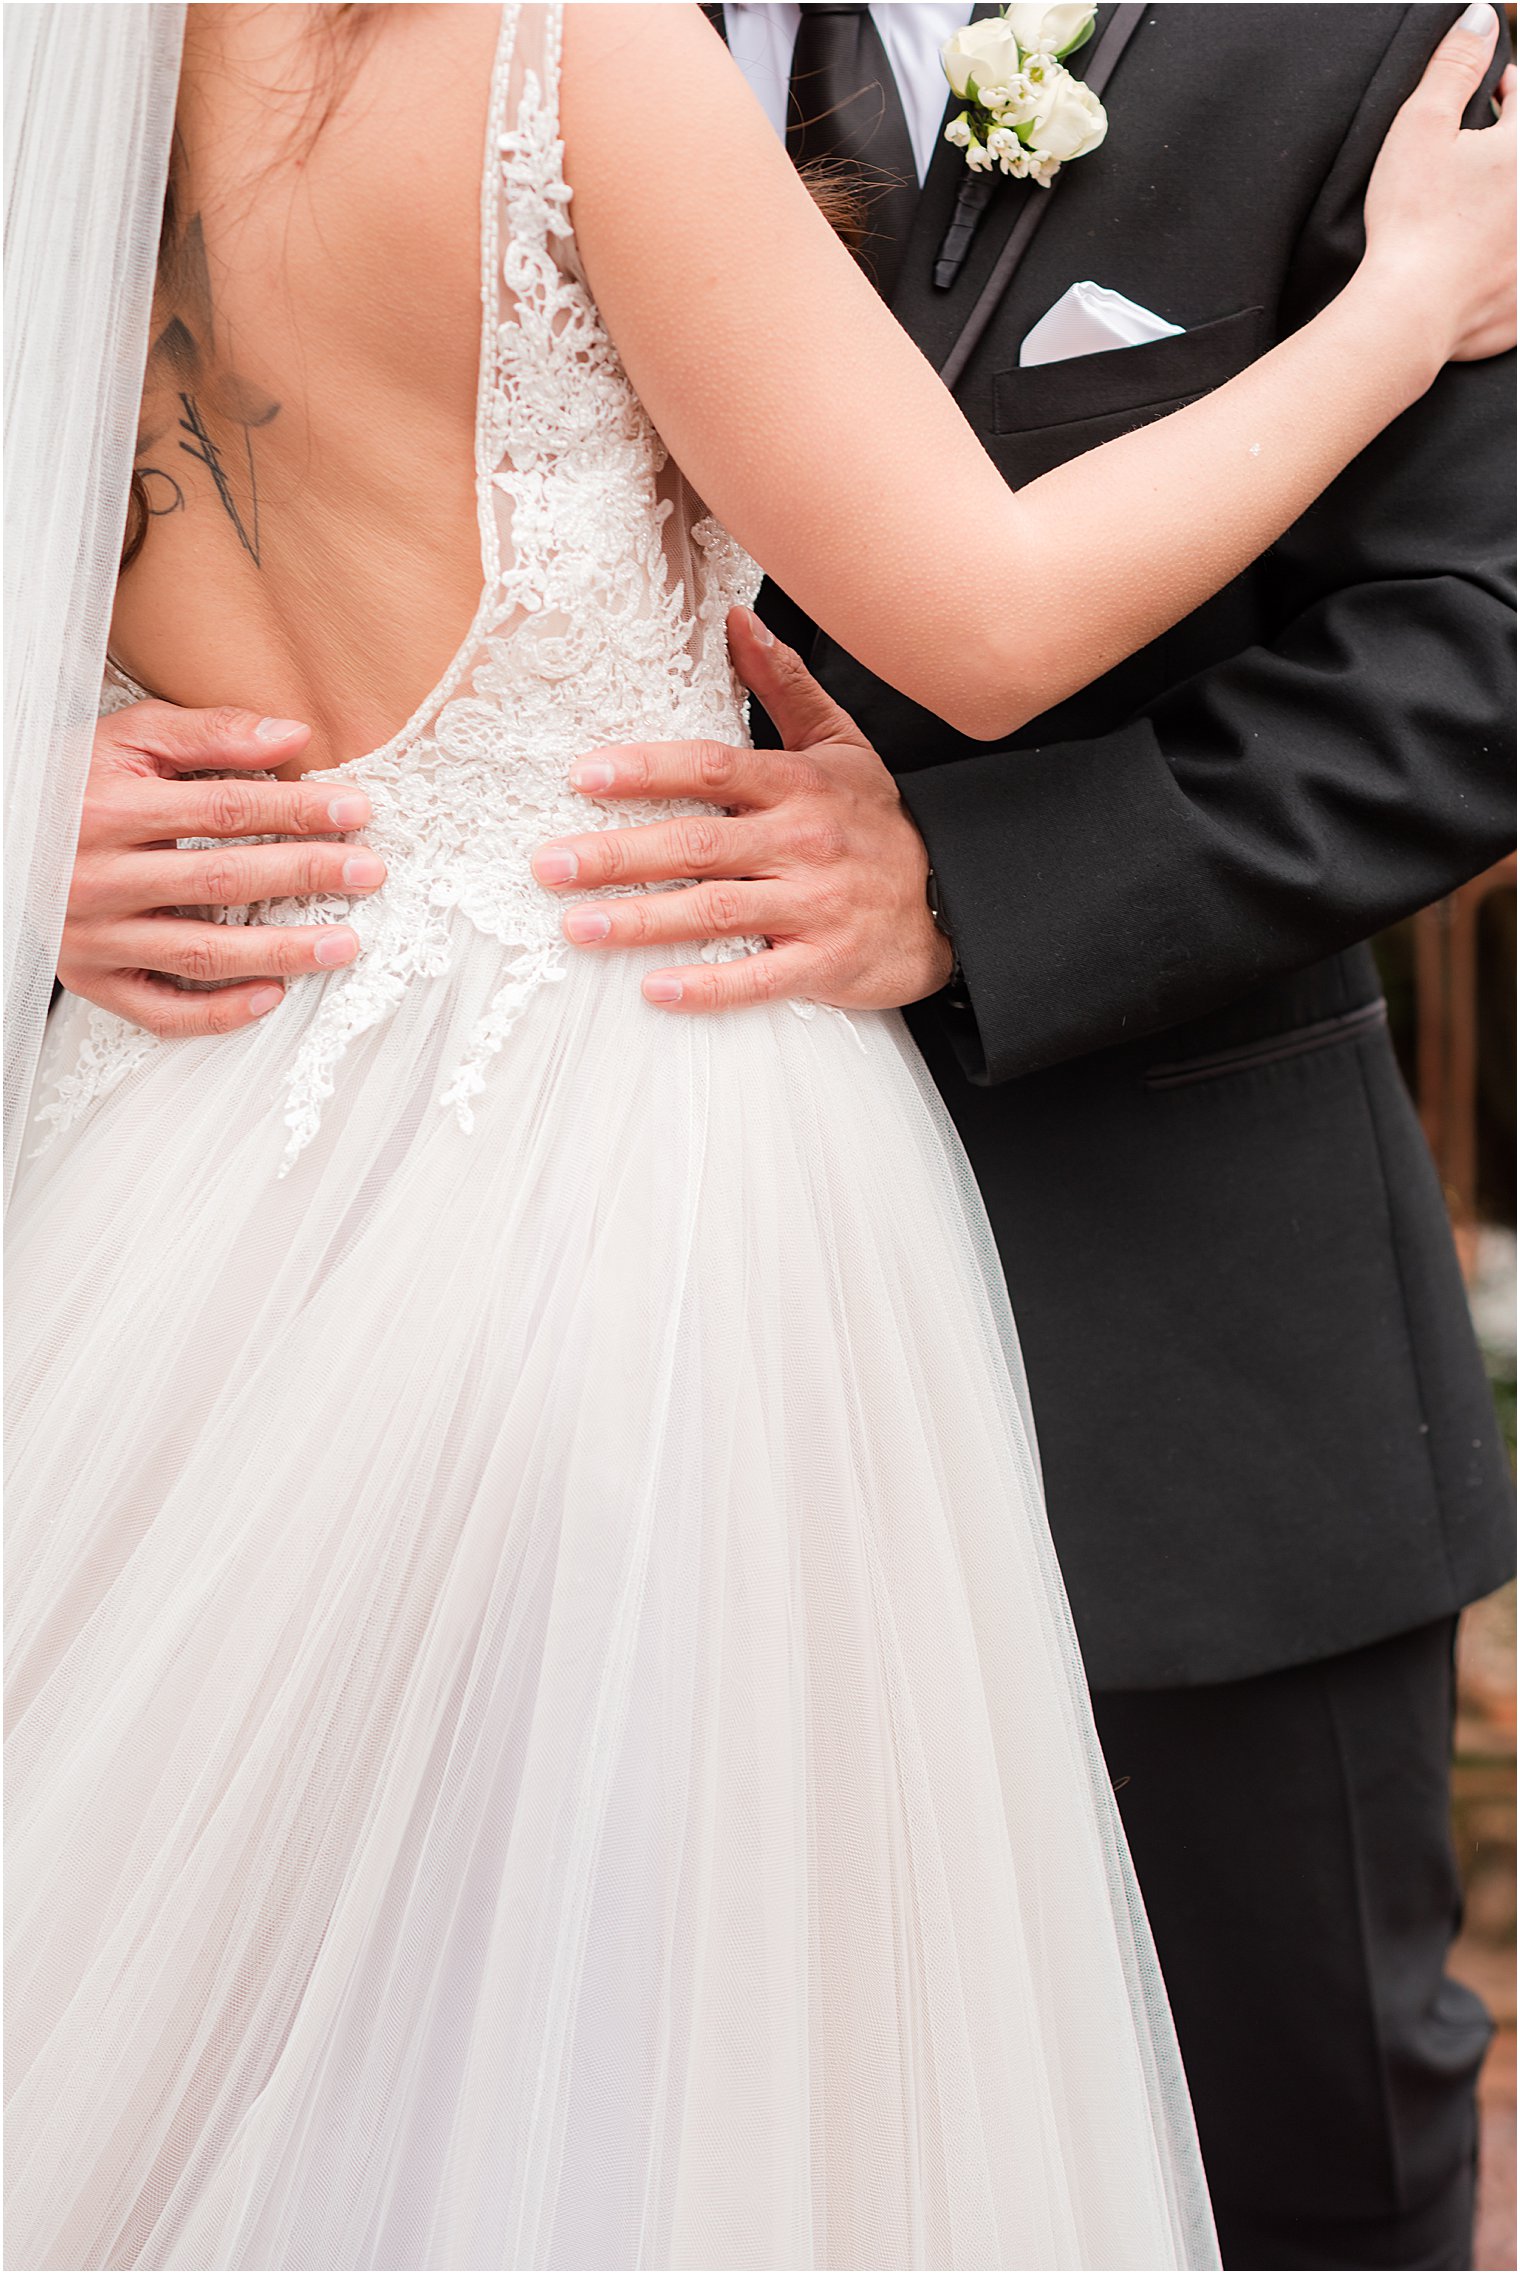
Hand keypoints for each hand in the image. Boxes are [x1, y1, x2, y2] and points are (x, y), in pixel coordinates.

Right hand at [60, 703, 386, 1036]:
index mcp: (109, 809)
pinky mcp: (91, 980)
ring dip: (280, 951)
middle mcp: (98, 877)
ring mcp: (94, 936)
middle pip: (220, 879)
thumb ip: (209, 732)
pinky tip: (273, 996)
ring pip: (200, 952)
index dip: (294, 810)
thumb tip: (292, 734)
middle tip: (368, 871)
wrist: (2, 834)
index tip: (355, 810)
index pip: (220, 811)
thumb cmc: (75, 782)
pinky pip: (161, 1011)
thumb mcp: (129, 739)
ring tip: (345, 943)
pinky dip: (219, 1012)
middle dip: (304, 874)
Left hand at [531, 609, 954, 1013]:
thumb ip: (785, 687)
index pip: (712, 770)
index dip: (647, 770)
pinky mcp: (824, 964)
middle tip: (550, 864)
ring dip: (642, 921)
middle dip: (617, 855)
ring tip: (577, 927)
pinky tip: (654, 991)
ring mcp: (814, 906)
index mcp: (798, 785)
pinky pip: (758, 977)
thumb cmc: (881, 824)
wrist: (953, 902)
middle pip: (697, 844)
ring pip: (716, 912)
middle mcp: (803, 842)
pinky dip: (707, 988)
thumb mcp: (842, 746)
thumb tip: (737, 621)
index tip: (585, 776)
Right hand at [1362, 5, 1515, 362]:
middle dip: (1507, 148)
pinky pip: (1518, 273)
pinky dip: (1507, 262)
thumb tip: (1482, 16)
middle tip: (1487, 149)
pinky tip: (1485, 261)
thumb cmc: (1412, 221)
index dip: (1511, 89)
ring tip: (1481, 205)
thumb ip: (1454, 67)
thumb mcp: (1421, 127)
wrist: (1411, 313)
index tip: (1499, 90)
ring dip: (1507, 203)